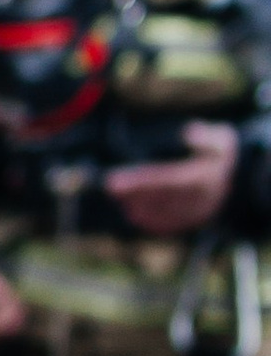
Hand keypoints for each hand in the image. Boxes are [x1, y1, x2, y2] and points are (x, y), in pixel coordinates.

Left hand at [105, 122, 238, 238]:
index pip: (166, 179)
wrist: (244, 179)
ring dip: (142, 207)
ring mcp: (198, 210)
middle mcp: (199, 197)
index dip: (140, 181)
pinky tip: (137, 217)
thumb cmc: (224, 154)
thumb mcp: (223, 139)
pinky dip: (156, 222)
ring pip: (166, 211)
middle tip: (112, 187)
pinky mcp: (197, 218)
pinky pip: (174, 222)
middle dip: (136, 192)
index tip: (118, 180)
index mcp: (203, 177)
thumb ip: (207, 137)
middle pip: (162, 196)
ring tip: (121, 201)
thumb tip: (188, 133)